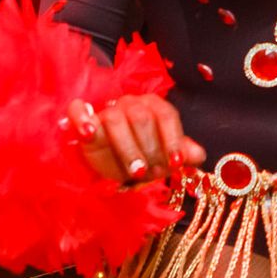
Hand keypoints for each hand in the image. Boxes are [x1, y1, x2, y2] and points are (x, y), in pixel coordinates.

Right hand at [68, 95, 203, 182]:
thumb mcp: (163, 156)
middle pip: (142, 118)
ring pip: (115, 119)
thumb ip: (182, 153)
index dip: (173, 140)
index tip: (176, 163)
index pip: (167, 116)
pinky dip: (82, 118)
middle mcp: (131, 104)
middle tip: (152, 173)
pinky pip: (77, 110)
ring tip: (135, 170)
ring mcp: (105, 109)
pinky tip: (88, 132)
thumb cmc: (143, 154)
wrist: (111, 158)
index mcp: (155, 107)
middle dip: (149, 149)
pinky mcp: (81, 118)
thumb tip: (199, 155)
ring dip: (126, 148)